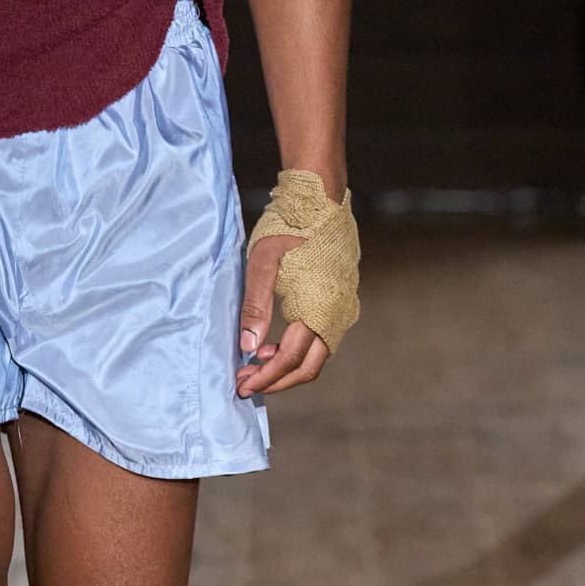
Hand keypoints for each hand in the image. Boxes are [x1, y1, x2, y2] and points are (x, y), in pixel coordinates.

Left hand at [236, 231, 329, 398]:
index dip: (266, 377)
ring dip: (286, 365)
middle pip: (309, 367)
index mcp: (317, 308)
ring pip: (317, 355)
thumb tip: (247, 347)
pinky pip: (321, 338)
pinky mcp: (341, 302)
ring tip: (254, 363)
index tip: (242, 385)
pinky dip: (298, 349)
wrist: (321, 200)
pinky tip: (273, 343)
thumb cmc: (288, 227)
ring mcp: (342, 309)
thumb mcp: (262, 264)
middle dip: (276, 380)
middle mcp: (336, 315)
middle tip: (246, 383)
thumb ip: (255, 307)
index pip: (291, 359)